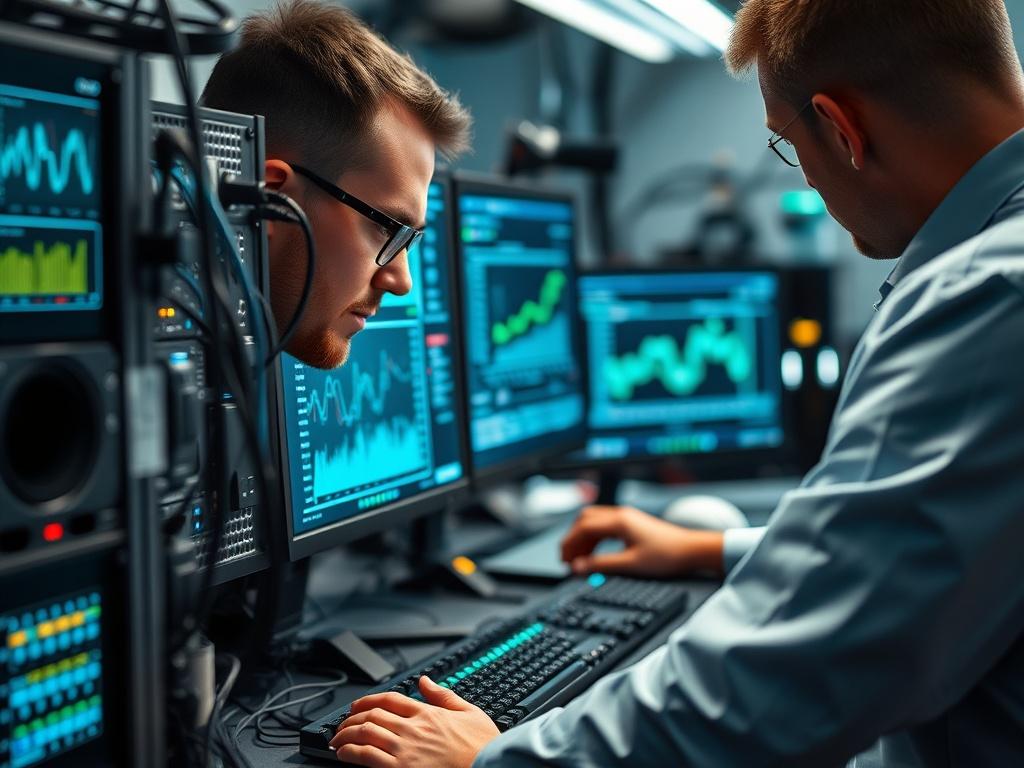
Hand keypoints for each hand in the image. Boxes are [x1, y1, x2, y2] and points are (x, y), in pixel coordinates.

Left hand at [330, 676, 499, 767]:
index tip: (357, 706)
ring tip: (337, 739)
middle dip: (351, 718)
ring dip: (346, 734)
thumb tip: (425, 680)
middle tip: (342, 724)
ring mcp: (405, 748)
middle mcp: (412, 727)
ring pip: (365, 732)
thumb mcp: (469, 712)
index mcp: (427, 713)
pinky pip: (366, 756)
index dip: (367, 701)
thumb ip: (443, 695)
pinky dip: (350, 752)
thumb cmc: (481, 746)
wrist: (488, 766)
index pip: (389, 699)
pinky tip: (344, 753)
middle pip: (372, 714)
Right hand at [561, 505, 724, 577]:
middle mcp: (620, 514)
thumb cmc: (667, 556)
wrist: (692, 550)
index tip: (564, 562)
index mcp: (618, 521)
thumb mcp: (631, 564)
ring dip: (583, 539)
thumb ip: (601, 565)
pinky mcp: (632, 523)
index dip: (569, 544)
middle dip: (572, 539)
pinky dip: (594, 538)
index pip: (582, 528)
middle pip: (585, 520)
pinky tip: (595, 553)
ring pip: (594, 522)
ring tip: (580, 559)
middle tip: (567, 559)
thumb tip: (578, 567)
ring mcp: (626, 517)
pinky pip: (605, 526)